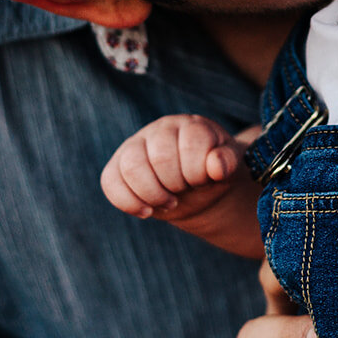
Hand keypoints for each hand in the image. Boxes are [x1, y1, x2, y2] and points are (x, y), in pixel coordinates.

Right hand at [101, 114, 244, 220]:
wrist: (196, 189)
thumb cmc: (213, 173)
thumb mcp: (228, 167)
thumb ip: (227, 161)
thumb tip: (216, 165)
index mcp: (190, 125)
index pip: (191, 143)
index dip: (198, 171)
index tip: (203, 180)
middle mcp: (160, 130)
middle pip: (161, 157)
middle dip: (177, 184)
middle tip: (185, 191)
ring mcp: (135, 146)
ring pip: (132, 166)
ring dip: (153, 193)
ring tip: (169, 202)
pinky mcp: (117, 166)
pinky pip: (110, 182)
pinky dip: (128, 202)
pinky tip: (147, 211)